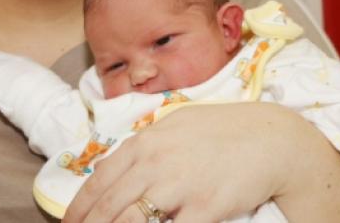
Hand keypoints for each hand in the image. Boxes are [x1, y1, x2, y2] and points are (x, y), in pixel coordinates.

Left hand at [63, 102, 312, 222]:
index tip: (70, 222)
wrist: (270, 140)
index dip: (80, 206)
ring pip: (129, 222)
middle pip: (108, 205)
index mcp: (146, 141)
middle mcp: (155, 162)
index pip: (100, 179)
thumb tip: (119, 167)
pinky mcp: (202, 208)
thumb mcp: (176, 126)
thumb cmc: (222, 131)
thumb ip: (147, 147)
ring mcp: (178, 186)